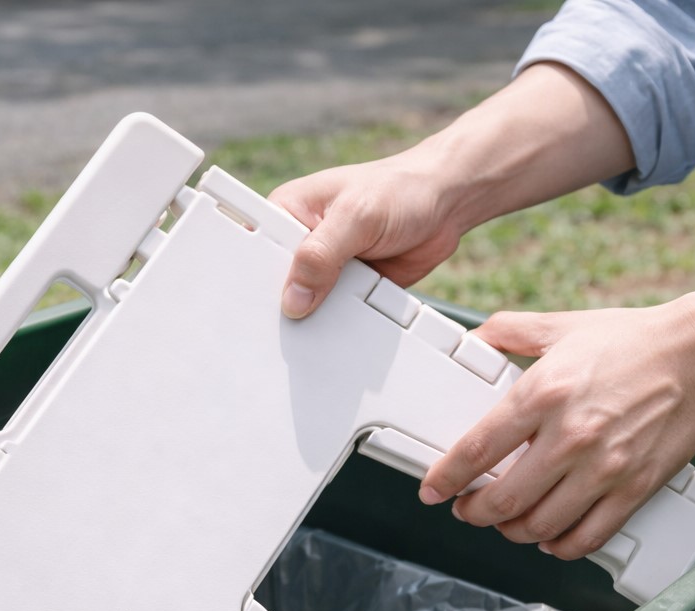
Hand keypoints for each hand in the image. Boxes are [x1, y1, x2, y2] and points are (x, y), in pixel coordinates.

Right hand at [269, 150, 468, 318]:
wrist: (446, 204)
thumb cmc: (399, 189)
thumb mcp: (355, 216)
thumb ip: (322, 255)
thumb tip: (294, 299)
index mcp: (289, 212)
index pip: (255, 248)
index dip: (249, 276)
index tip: (248, 306)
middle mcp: (303, 241)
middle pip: (278, 282)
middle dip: (283, 303)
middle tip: (284, 327)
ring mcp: (326, 267)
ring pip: (307, 303)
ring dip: (314, 317)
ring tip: (310, 336)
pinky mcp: (349, 288)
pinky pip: (337, 314)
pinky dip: (341, 324)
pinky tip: (338, 335)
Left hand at [420, 302, 694, 559]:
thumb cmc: (631, 340)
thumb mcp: (559, 326)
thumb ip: (507, 332)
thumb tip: (471, 340)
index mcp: (543, 393)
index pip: (477, 451)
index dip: (445, 478)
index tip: (433, 490)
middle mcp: (570, 436)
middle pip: (503, 500)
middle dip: (474, 512)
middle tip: (467, 509)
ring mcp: (604, 467)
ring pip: (540, 526)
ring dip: (513, 532)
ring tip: (506, 521)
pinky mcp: (634, 488)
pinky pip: (587, 537)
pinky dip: (560, 545)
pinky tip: (550, 536)